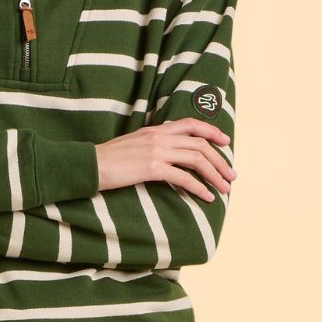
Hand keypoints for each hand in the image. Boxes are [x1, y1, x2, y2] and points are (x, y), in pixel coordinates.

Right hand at [95, 118, 236, 201]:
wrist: (90, 165)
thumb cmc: (108, 159)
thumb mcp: (133, 144)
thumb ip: (152, 144)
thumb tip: (168, 155)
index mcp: (155, 129)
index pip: (190, 124)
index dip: (211, 130)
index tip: (225, 142)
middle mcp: (159, 136)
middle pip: (200, 144)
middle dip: (220, 160)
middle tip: (231, 175)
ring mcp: (156, 150)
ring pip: (197, 159)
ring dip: (215, 175)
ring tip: (224, 189)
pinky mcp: (152, 167)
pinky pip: (184, 178)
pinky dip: (199, 188)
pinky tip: (206, 197)